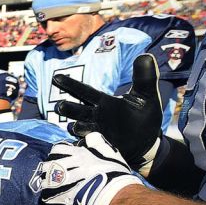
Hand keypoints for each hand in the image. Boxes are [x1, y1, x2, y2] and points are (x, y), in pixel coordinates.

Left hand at [37, 133, 144, 204]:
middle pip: (54, 164)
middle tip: (43, 170)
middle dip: (46, 168)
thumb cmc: (116, 169)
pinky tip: (48, 198)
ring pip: (54, 179)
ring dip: (47, 182)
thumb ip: (99, 144)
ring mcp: (74, 180)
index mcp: (81, 154)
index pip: (60, 149)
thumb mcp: (109, 152)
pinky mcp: (75, 193)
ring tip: (44, 184)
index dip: (54, 151)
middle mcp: (75, 166)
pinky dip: (52, 197)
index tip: (53, 155)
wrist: (120, 188)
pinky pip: (59, 195)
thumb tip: (91, 137)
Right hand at [53, 54, 162, 169]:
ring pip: (83, 130)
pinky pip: (91, 148)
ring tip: (76, 127)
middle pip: (79, 111)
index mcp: (105, 104)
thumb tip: (145, 55)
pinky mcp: (104, 149)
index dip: (71, 85)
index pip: (86, 92)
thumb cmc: (144, 117)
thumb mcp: (147, 95)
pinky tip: (84, 146)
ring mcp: (99, 134)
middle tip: (60, 106)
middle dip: (70, 109)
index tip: (56, 77)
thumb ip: (144, 77)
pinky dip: (86, 147)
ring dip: (78, 128)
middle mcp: (97, 118)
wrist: (149, 144)